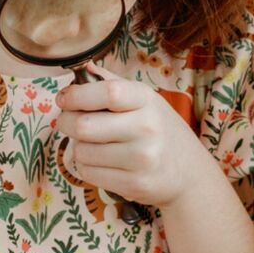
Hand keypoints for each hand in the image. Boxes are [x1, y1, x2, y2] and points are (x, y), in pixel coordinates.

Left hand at [54, 64, 212, 208]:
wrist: (189, 173)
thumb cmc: (159, 130)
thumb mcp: (144, 100)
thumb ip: (111, 83)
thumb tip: (82, 69)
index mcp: (146, 100)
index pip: (107, 92)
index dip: (77, 95)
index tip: (64, 98)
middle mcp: (147, 128)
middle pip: (84, 125)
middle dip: (66, 122)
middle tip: (67, 121)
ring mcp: (142, 158)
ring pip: (82, 152)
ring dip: (78, 147)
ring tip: (92, 144)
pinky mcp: (135, 184)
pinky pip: (88, 173)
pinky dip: (85, 167)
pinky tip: (101, 161)